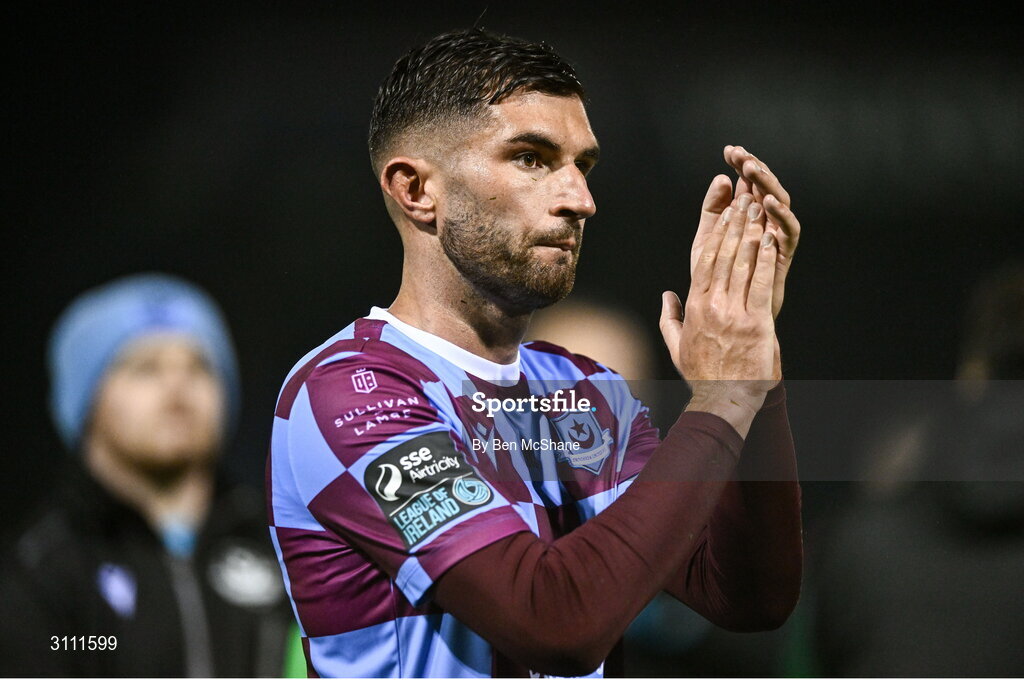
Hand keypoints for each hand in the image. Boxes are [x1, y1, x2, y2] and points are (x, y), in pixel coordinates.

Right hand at [662, 192, 779, 429]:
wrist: (723, 399)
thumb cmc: (702, 374)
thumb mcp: (676, 345)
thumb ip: (668, 317)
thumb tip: (667, 294)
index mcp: (694, 306)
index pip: (704, 260)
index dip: (716, 232)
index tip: (724, 213)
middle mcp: (712, 305)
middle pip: (724, 255)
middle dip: (735, 224)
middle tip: (744, 200)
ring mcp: (734, 314)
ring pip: (742, 265)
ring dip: (751, 234)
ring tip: (758, 210)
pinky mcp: (756, 323)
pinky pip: (762, 285)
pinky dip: (766, 261)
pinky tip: (770, 241)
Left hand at [723, 145, 800, 319]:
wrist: (728, 316)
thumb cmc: (719, 278)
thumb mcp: (708, 239)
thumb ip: (713, 210)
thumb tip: (721, 178)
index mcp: (746, 217)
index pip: (747, 183)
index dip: (740, 165)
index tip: (728, 151)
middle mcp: (765, 222)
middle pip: (765, 188)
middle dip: (755, 168)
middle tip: (742, 155)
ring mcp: (777, 236)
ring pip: (780, 203)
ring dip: (767, 184)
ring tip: (752, 170)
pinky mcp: (785, 254)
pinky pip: (789, 230)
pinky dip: (781, 214)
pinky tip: (767, 201)